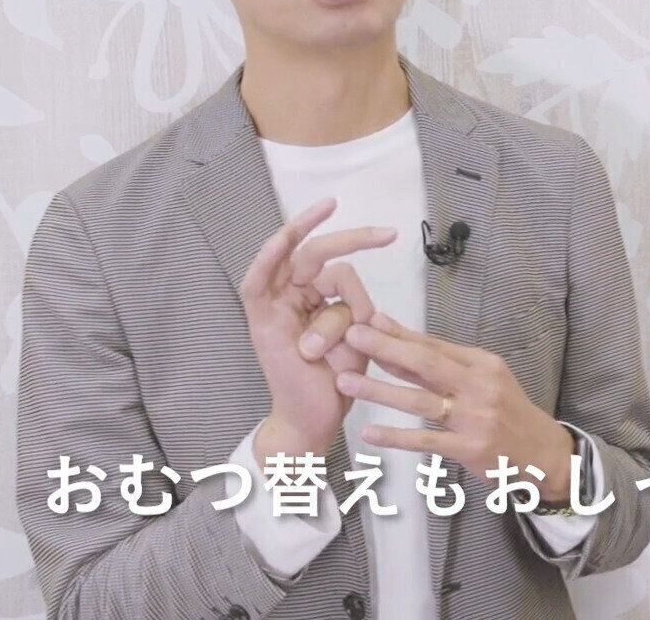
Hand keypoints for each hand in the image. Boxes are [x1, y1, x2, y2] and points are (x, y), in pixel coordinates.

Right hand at [238, 197, 391, 459]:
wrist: (316, 418)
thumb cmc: (336, 378)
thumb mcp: (358, 335)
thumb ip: (356, 307)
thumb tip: (360, 301)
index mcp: (310, 295)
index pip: (332, 259)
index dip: (358, 240)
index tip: (392, 232)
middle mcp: (288, 294)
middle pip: (318, 251)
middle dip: (355, 238)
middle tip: (390, 234)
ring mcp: (272, 305)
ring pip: (313, 274)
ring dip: (340, 315)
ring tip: (335, 353)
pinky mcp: (260, 321)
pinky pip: (257, 280)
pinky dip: (268, 256)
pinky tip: (283, 239)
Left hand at [324, 311, 577, 503]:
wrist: (544, 454)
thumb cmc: (507, 413)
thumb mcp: (485, 380)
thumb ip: (444, 364)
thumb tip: (400, 339)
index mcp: (483, 363)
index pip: (434, 345)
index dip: (398, 333)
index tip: (365, 320)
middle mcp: (480, 386)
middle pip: (426, 364)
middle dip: (386, 348)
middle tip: (351, 336)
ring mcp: (475, 418)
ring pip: (420, 401)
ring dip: (380, 391)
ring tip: (347, 382)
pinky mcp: (470, 449)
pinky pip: (425, 441)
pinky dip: (396, 437)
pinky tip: (369, 433)